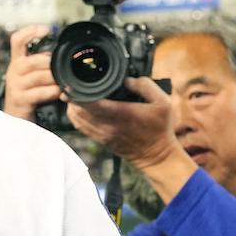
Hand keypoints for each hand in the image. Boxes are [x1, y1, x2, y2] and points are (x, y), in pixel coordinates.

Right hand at [2, 26, 55, 121]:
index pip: (17, 40)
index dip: (30, 32)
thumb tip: (60, 51)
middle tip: (63, 65)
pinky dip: (52, 92)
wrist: (15, 118)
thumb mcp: (32, 75)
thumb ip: (41, 63)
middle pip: (32, 60)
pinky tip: (59, 93)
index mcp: (17, 62)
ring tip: (64, 80)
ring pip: (37, 76)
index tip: (46, 29)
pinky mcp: (20, 100)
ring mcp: (15, 86)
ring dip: (53, 78)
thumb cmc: (28, 94)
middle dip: (50, 63)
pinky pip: (39, 93)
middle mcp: (13, 71)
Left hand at [70, 77, 189, 188]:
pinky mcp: (100, 139)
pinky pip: (80, 126)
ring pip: (76, 118)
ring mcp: (102, 134)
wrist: (156, 156)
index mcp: (121, 113)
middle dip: (73, 95)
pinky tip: (78, 106)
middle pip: (79, 109)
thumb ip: (146, 86)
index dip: (78, 92)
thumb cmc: (160, 129)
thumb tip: (127, 79)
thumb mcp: (163, 103)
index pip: (91, 102)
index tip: (74, 82)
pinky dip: (75, 115)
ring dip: (72, 105)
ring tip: (75, 93)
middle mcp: (108, 125)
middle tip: (73, 83)